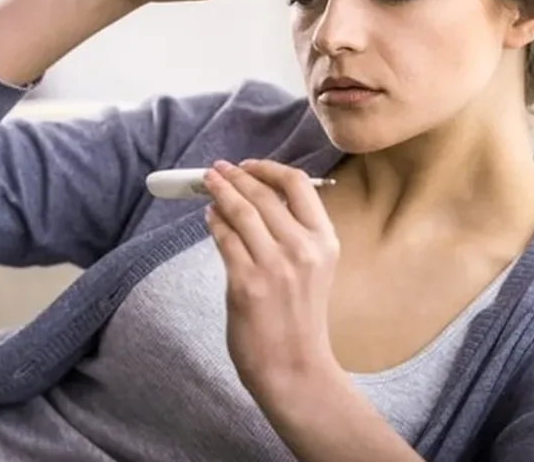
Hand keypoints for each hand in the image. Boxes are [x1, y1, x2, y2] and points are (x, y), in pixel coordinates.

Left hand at [202, 159, 341, 399]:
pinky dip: (213, 222)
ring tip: (208, 185)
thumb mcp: (313, 268)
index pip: (298, 185)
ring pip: (241, 212)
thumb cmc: (300, 319)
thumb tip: (255, 197)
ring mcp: (274, 266)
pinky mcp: (246, 283)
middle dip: (235, 177)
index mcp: (325, 241)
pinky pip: (224, 239)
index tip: (248, 165)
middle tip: (217, 169)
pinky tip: (209, 217)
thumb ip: (293, 233)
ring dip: (219, 192)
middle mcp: (303, 249)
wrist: (295, 368)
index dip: (268, 168)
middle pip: (263, 195)